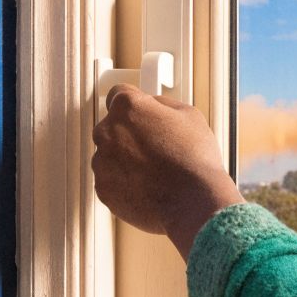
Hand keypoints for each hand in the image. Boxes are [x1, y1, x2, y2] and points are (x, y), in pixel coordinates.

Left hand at [92, 84, 244, 257]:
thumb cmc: (195, 159)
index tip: (144, 114)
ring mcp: (101, 161)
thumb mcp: (190, 115)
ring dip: (126, 159)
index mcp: (128, 107)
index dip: (137, 104)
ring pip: (109, 154)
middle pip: (113, 126)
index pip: (120, 93)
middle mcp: (107, 131)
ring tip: (155, 171)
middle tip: (157, 146)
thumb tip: (153, 105)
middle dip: (130, 133)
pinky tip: (148, 186)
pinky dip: (124, 182)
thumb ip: (162, 104)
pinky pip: (110, 180)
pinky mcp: (102, 188)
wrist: (193, 202)